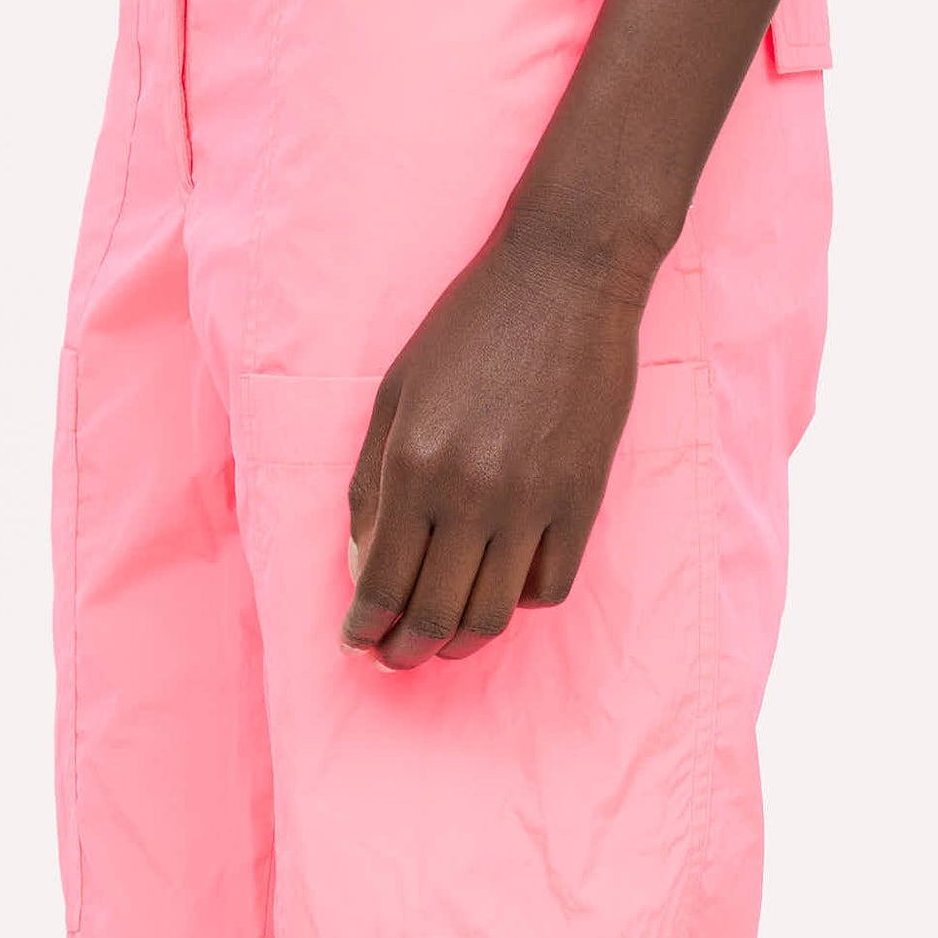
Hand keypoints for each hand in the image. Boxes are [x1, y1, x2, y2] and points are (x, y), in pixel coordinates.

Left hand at [340, 226, 649, 669]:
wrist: (565, 277)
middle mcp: (471, 494)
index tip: (357, 644)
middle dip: (405, 652)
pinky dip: (520, 601)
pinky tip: (502, 589)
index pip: (382, 582)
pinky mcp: (580, 499)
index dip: (365, 628)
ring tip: (444, 640)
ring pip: (493, 614)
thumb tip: (363, 560)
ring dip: (461, 642)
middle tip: (394, 660)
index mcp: (414, 466)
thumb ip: (373, 479)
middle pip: (435, 614)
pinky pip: (549, 586)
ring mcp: (531, 501)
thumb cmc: (469, 327)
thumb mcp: (396, 393)